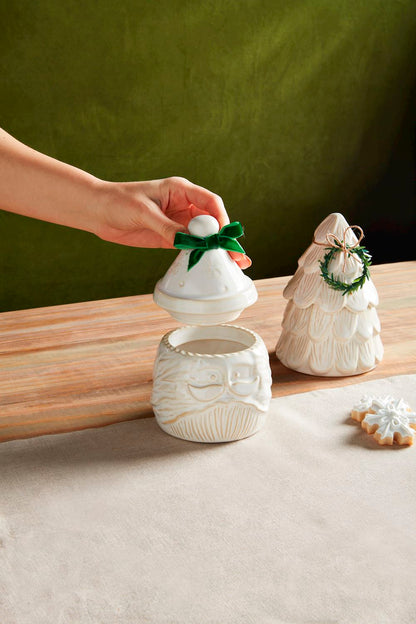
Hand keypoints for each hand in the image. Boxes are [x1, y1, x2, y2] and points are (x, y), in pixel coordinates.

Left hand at [95, 177, 251, 268]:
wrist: (98, 211)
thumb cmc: (118, 201)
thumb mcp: (143, 213)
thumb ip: (167, 227)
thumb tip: (189, 242)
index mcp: (180, 190)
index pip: (210, 202)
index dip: (221, 218)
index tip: (224, 236)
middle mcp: (184, 205)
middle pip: (212, 221)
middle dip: (225, 238)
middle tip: (237, 256)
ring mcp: (178, 223)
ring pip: (205, 236)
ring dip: (218, 250)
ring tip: (234, 265)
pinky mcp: (171, 238)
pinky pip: (191, 247)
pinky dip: (202, 256)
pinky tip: (212, 265)